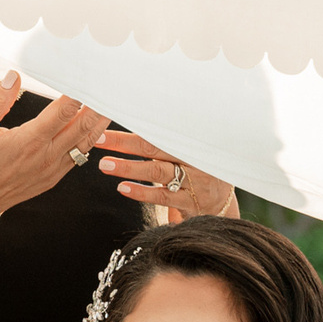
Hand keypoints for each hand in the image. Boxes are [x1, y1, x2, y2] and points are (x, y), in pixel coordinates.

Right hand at [0, 72, 105, 222]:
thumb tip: (15, 76)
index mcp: (28, 140)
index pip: (63, 112)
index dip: (78, 95)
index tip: (88, 79)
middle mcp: (45, 155)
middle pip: (81, 127)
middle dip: (96, 107)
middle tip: (108, 89)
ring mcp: (52, 168)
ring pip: (84, 143)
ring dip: (99, 124)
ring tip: (110, 106)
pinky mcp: (54, 177)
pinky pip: (78, 156)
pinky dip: (89, 141)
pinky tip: (96, 129)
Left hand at [95, 131, 235, 220]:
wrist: (223, 206)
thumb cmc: (196, 174)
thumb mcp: (187, 152)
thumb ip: (163, 140)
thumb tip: (129, 116)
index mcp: (191, 142)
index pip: (160, 129)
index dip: (133, 124)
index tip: (108, 120)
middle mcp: (195, 158)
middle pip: (156, 147)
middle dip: (125, 143)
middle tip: (99, 140)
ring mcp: (195, 181)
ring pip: (158, 172)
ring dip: (129, 167)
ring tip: (105, 165)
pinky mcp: (192, 203)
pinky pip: (164, 197)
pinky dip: (141, 192)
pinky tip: (123, 188)